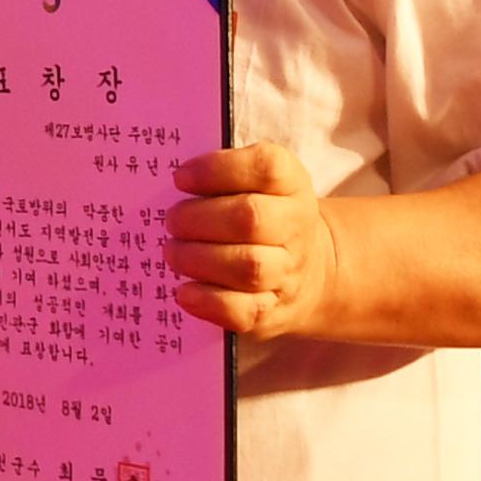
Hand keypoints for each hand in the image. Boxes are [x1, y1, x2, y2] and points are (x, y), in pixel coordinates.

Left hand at [168, 143, 339, 340]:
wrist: (308, 271)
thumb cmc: (264, 217)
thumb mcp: (258, 184)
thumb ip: (223, 175)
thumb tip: (179, 182)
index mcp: (292, 185)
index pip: (267, 168)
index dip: (218, 170)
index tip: (181, 178)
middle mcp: (297, 227)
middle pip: (251, 218)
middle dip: (198, 218)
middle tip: (172, 220)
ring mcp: (288, 272)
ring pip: (248, 266)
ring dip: (198, 258)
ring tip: (173, 252)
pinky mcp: (273, 312)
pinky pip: (244, 311)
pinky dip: (208, 302)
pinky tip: (184, 291)